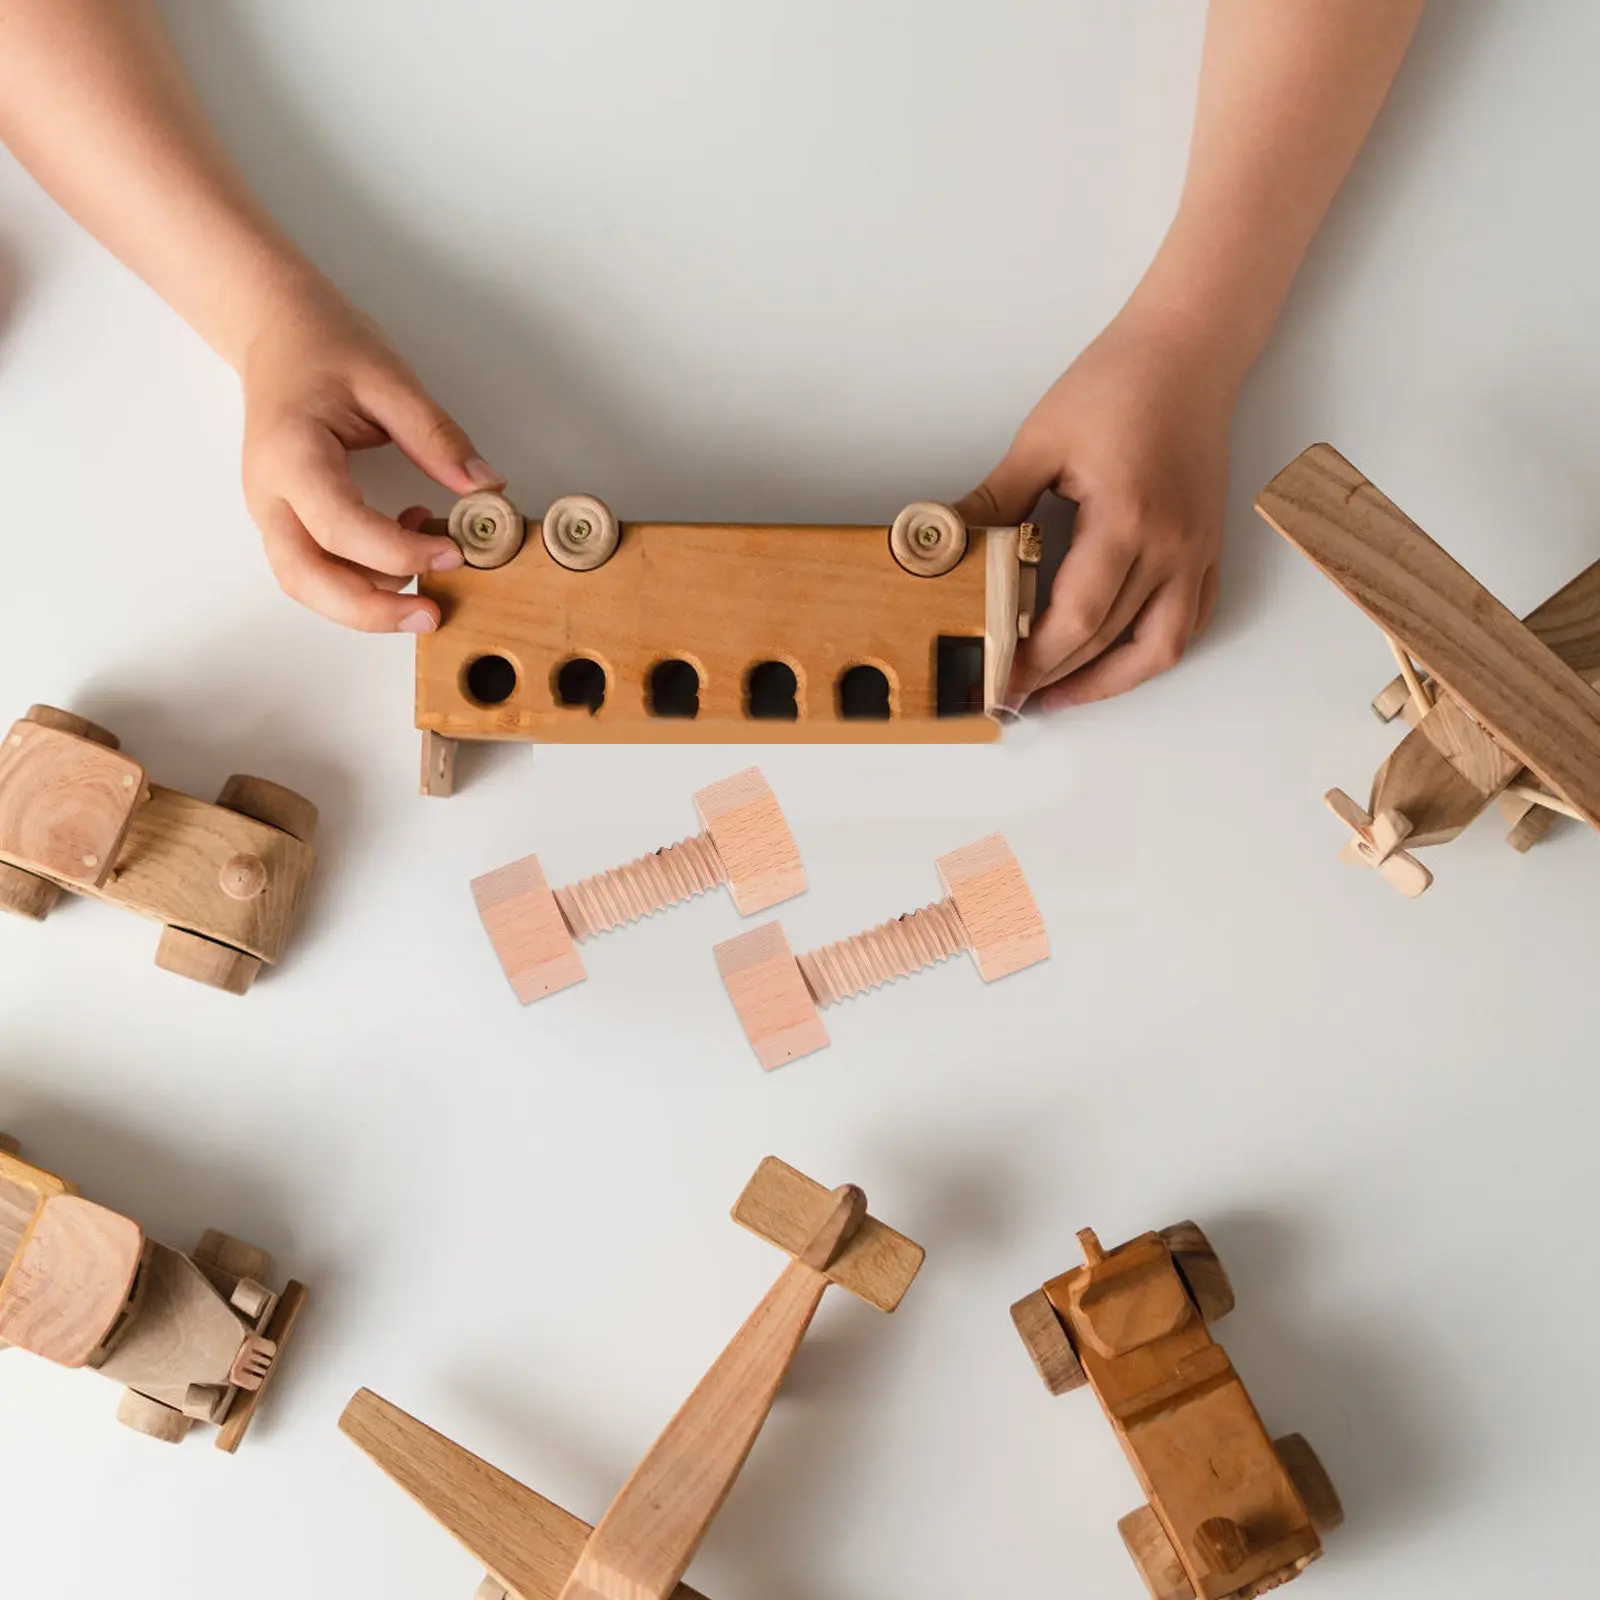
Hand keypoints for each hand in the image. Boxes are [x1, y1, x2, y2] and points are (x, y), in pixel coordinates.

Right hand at [239, 296, 501, 631]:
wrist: (277, 334)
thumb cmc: (324, 347)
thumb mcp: (389, 378)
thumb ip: (436, 436)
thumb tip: (485, 487)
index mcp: (290, 453)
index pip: (340, 526)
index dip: (398, 551)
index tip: (453, 552)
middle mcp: (269, 493)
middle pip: (305, 578)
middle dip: (370, 610)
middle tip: (431, 614)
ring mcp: (271, 512)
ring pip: (307, 585)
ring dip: (366, 599)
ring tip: (426, 560)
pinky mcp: (287, 521)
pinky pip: (317, 571)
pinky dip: (361, 578)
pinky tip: (405, 543)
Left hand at [955, 307, 1234, 708]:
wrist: (1188, 351)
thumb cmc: (1117, 383)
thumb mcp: (1040, 441)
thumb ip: (993, 502)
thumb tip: (942, 543)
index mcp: (1126, 519)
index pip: (1078, 617)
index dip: (1035, 660)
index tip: (998, 680)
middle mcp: (1171, 545)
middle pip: (1110, 640)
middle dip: (1056, 677)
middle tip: (1009, 696)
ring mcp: (1197, 551)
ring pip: (1160, 646)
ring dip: (1109, 681)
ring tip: (1060, 695)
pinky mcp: (1208, 548)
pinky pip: (1191, 622)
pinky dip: (1152, 652)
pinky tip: (1114, 662)